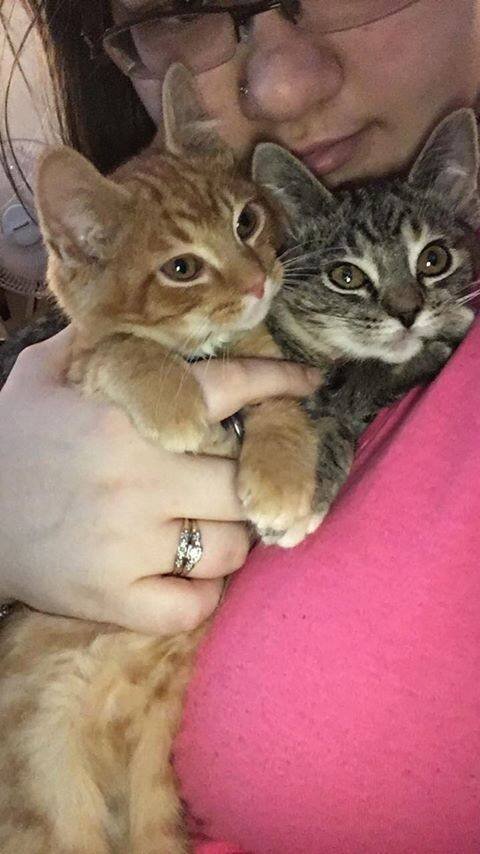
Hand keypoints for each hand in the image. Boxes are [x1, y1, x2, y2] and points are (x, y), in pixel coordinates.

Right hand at [0, 329, 319, 634]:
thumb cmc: (10, 444)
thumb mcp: (40, 376)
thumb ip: (93, 339)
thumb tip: (132, 310)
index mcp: (125, 417)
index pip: (229, 389)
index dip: (279, 383)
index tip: (310, 385)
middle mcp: (137, 478)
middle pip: (245, 478)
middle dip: (253, 478)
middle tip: (241, 479)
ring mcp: (128, 543)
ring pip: (231, 546)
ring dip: (231, 536)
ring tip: (207, 525)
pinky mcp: (114, 597)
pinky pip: (194, 606)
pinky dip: (201, 594)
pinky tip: (185, 576)